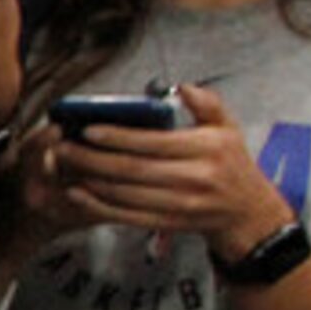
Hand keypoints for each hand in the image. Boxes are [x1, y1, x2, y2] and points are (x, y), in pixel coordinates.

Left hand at [38, 86, 291, 255]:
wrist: (248, 215)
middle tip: (62, 147)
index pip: (153, 142)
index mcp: (206, 149)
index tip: (87, 129)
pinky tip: (77, 193)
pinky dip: (99, 206)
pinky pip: (127, 216)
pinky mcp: (169, 223)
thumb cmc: (232, 165)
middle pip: (133, 169)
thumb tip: (183, 87)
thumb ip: (207, 104)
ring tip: (63, 166)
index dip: (117, 137)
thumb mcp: (228, 129)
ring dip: (89, 181)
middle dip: (92, 158)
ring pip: (126, 194)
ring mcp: (181, 204)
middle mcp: (194, 178)